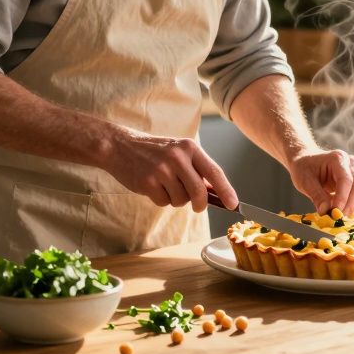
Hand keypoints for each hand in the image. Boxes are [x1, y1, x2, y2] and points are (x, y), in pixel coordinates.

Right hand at [101, 130, 237, 212]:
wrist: (120, 146)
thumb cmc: (154, 151)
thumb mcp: (178, 151)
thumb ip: (197, 169)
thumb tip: (217, 193)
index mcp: (189, 147)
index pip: (214, 172)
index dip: (226, 190)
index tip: (233, 204)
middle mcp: (178, 157)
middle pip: (199, 192)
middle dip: (200, 204)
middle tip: (197, 207)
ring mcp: (162, 170)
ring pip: (181, 200)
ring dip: (176, 200)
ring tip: (165, 185)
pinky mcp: (148, 183)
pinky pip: (164, 203)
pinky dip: (161, 200)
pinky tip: (153, 187)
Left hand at [288, 149, 353, 214]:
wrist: (304, 161)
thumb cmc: (303, 168)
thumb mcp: (305, 182)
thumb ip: (316, 196)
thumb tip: (325, 212)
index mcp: (337, 158)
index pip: (346, 180)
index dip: (343, 198)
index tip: (335, 213)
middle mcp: (349, 162)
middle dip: (350, 204)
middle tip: (339, 219)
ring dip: (351, 206)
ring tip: (337, 217)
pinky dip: (349, 204)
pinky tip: (339, 211)